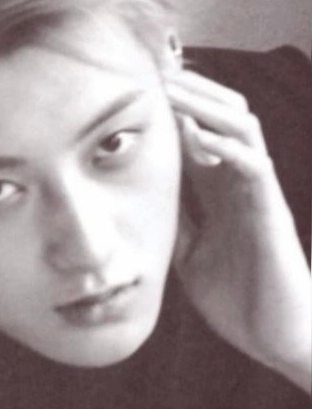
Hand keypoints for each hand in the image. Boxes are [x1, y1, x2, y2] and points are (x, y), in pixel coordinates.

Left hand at [166, 69, 310, 392]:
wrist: (276, 339)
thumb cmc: (235, 295)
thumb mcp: (186, 250)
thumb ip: (170, 217)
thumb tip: (132, 194)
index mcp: (218, 186)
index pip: (196, 129)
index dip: (171, 104)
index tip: (137, 80)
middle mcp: (239, 179)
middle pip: (224, 112)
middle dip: (190, 87)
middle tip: (153, 69)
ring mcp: (258, 192)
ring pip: (243, 126)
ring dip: (207, 104)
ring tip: (171, 89)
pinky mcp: (272, 213)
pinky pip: (255, 167)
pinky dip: (228, 148)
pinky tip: (200, 139)